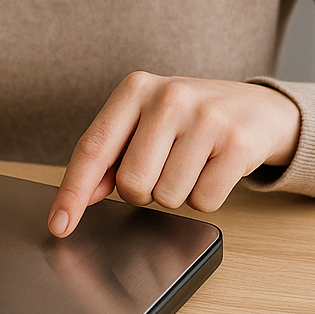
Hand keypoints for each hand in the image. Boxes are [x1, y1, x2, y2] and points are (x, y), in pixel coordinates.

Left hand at [48, 72, 300, 236]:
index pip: (94, 147)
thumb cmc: (188, 119)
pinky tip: (214, 167)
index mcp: (135, 88)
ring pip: (168, 197)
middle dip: (143, 190)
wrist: (255, 107)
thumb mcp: (145, 121)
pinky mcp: (236, 142)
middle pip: (132, 184)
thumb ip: (111, 154)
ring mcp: (205, 117)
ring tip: (192, 162)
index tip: (58, 225)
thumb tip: (82, 195)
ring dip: (177, 192)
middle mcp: (168, 97)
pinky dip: (205, 196)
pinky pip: (204, 201)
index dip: (72, 191)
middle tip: (163, 166)